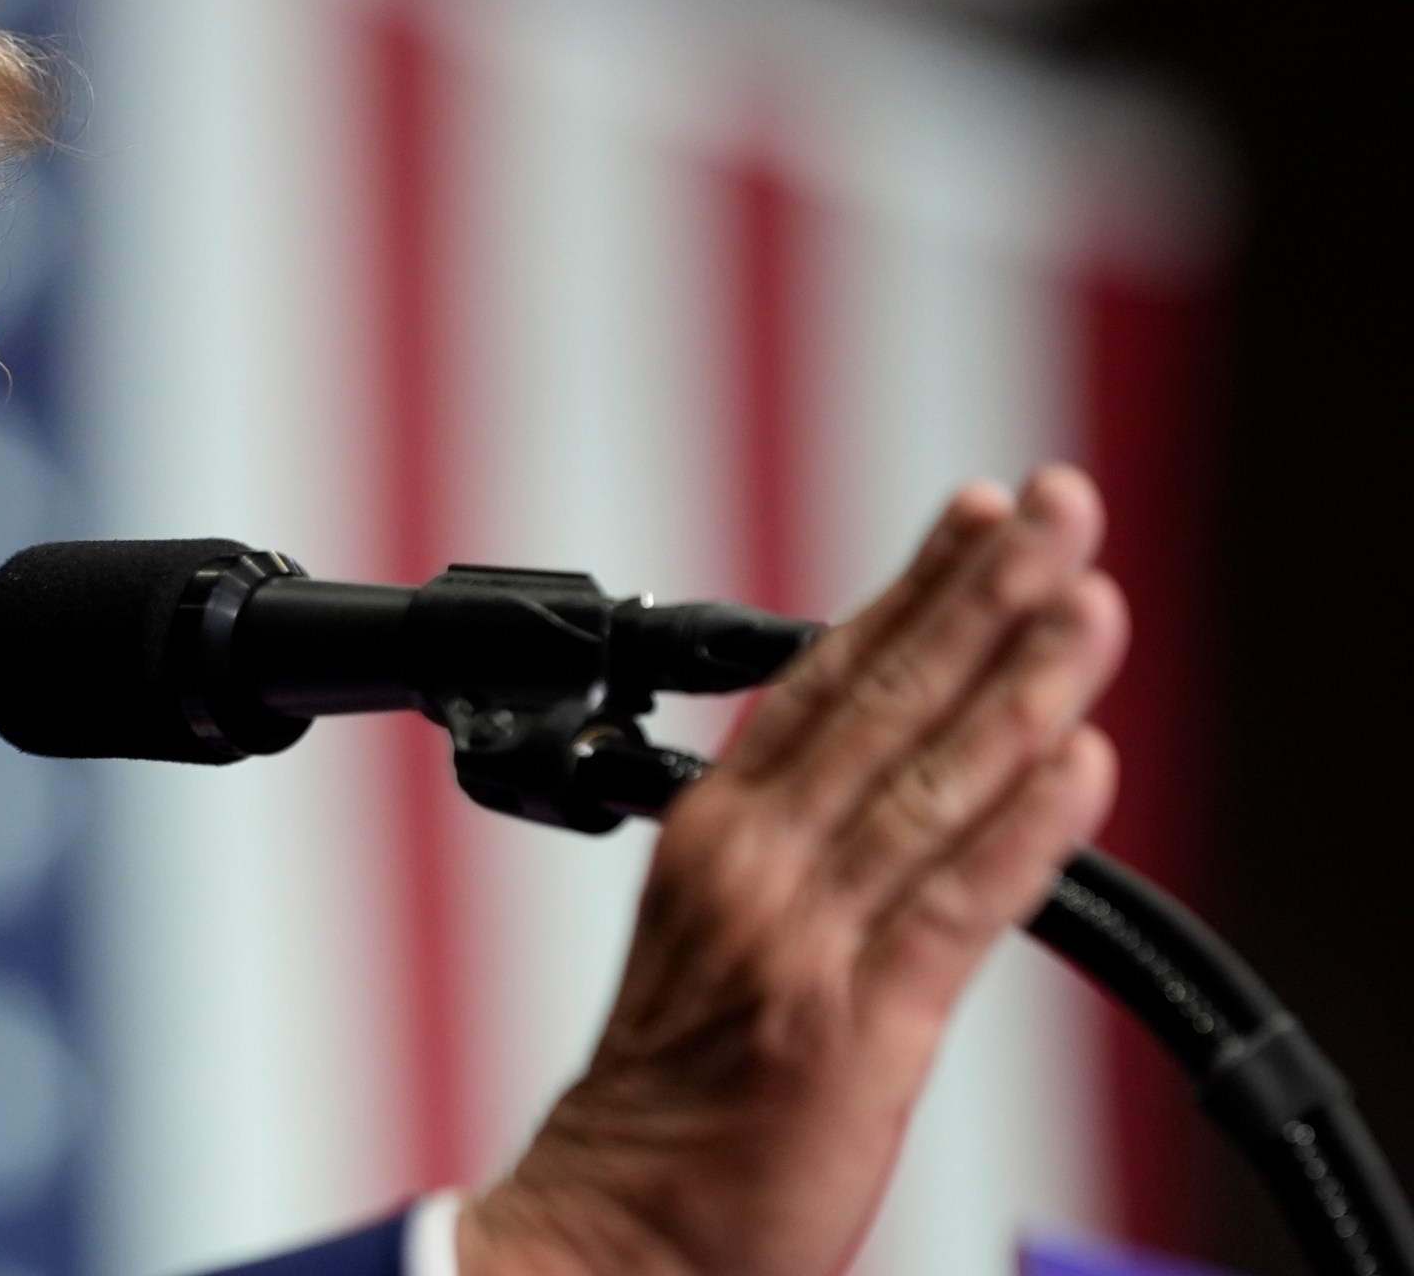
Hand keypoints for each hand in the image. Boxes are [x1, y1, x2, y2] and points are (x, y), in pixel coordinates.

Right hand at [460, 465, 1128, 1275]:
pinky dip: (1020, 831)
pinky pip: (953, 910)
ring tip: (1089, 600)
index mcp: (712, 832)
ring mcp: (801, 940)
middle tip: (1058, 502)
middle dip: (982, 594)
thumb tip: (895, 763)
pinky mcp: (854, 1027)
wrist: (617, 1227)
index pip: (824, 678)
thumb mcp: (710, 929)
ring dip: (1021, 685)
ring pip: (928, 786)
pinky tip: (1077, 763)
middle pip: (882, 703)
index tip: (978, 510)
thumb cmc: (670, 1091)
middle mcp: (752, 866)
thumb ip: (796, 841)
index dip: (911, 588)